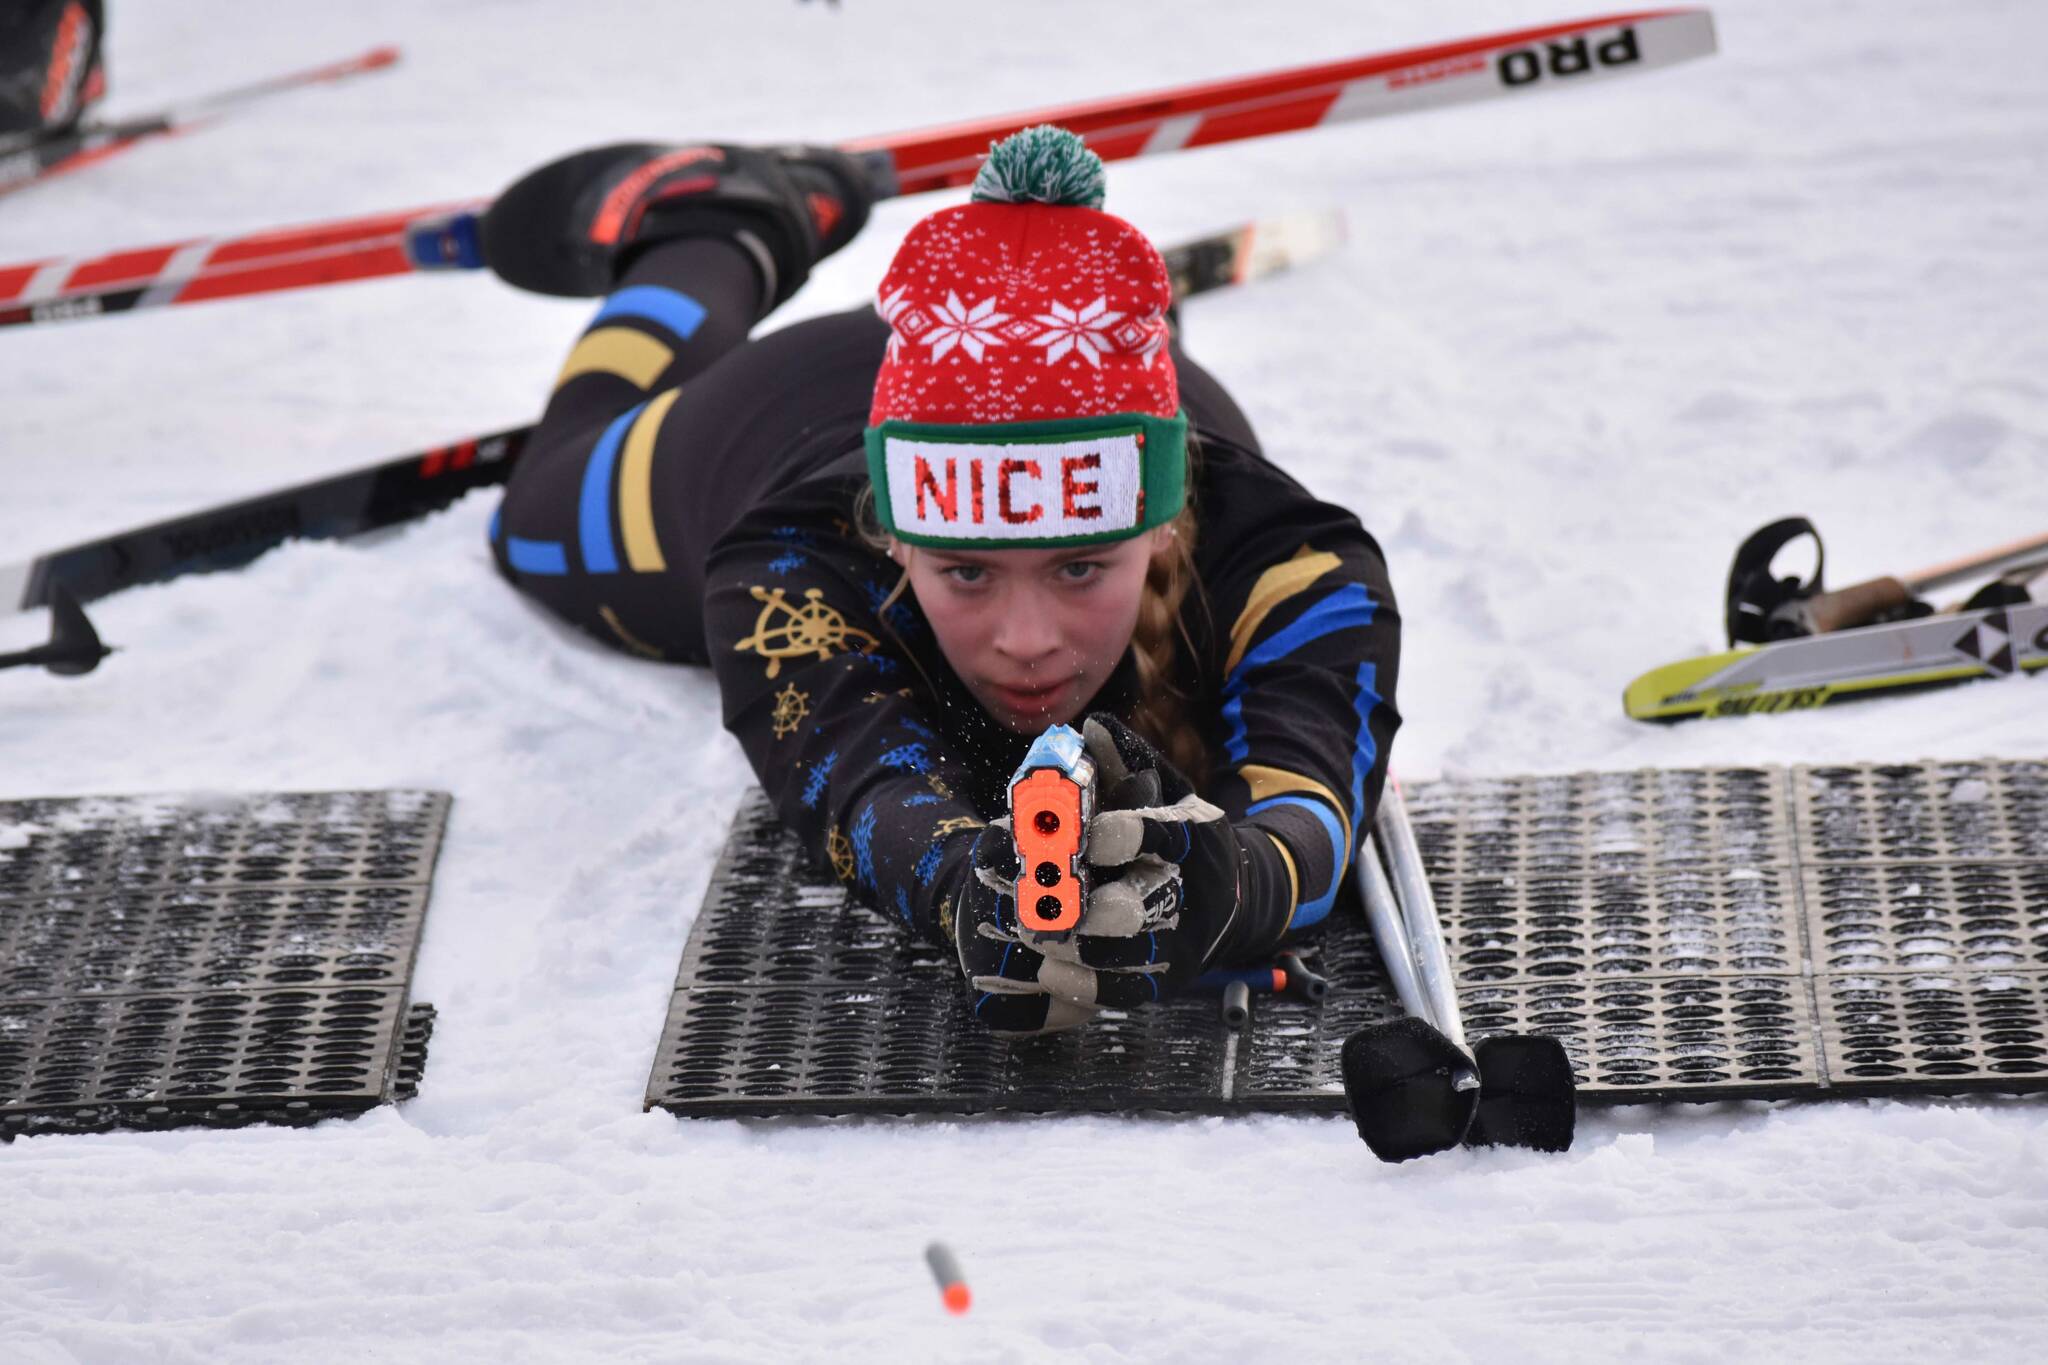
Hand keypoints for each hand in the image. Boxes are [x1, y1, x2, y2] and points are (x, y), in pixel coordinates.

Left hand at [951, 713, 1248, 1035]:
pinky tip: (1046, 966)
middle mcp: (1190, 897)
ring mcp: (1179, 946)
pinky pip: (1118, 993)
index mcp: (1191, 841)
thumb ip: (1128, 762)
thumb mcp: (1166, 791)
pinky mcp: (1164, 981)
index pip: (1153, 835)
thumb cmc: (1180, 836)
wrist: (1231, 898)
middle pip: (1134, 909)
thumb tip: (1091, 727)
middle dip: (1079, 906)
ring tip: (1030, 930)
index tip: (1074, 832)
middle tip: (1037, 896)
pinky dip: (1078, 982)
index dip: (1111, 834)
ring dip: (1068, 947)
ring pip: (1120, 958)